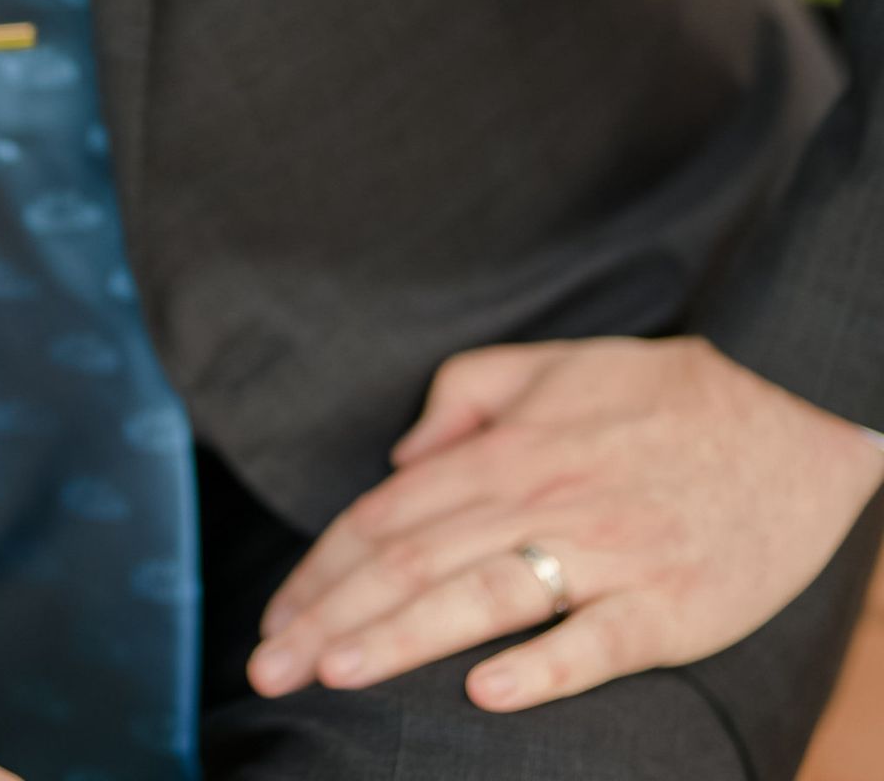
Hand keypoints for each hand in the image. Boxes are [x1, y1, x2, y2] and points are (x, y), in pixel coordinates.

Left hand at [246, 336, 883, 714]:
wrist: (791, 410)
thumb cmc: (665, 391)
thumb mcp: (552, 363)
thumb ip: (466, 396)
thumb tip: (401, 458)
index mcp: (507, 449)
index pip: (386, 514)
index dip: (322, 568)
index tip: (273, 617)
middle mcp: (541, 499)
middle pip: (411, 561)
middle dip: (329, 616)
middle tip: (266, 668)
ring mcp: (606, 554)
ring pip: (480, 598)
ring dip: (400, 638)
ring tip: (334, 674)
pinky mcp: (671, 603)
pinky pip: (597, 642)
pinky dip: (540, 668)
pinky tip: (487, 694)